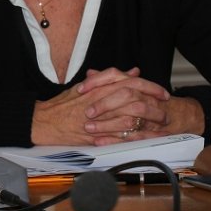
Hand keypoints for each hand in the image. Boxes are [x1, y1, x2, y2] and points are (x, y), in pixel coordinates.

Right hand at [32, 68, 166, 145]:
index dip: (149, 87)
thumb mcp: (85, 86)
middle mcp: (100, 102)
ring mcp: (99, 120)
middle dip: (154, 105)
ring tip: (161, 125)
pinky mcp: (97, 136)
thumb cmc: (63, 105)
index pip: (129, 83)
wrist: (45, 121)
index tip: (161, 92)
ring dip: (149, 123)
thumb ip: (110, 78)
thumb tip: (133, 71)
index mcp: (98, 88)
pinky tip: (149, 139)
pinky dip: (138, 138)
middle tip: (166, 109)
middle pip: (134, 100)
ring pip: (131, 120)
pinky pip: (122, 138)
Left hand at [79, 68, 202, 143]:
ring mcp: (149, 114)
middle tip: (87, 112)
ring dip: (107, 124)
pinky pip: (133, 137)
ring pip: (129, 118)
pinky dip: (116, 140)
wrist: (175, 114)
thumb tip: (90, 73)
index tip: (81, 89)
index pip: (114, 75)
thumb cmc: (145, 100)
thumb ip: (108, 81)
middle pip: (124, 94)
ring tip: (89, 129)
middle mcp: (143, 95)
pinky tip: (100, 142)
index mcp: (134, 83)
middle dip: (104, 104)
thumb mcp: (126, 87)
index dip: (97, 81)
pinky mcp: (150, 132)